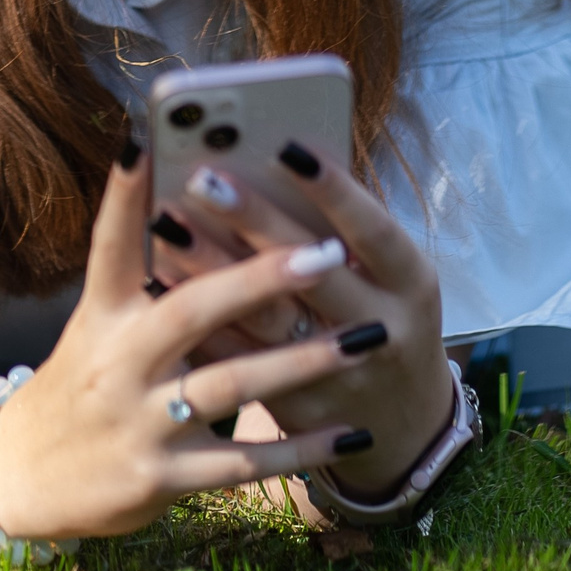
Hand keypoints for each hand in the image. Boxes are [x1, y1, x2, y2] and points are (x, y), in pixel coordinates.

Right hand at [0, 147, 383, 537]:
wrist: (22, 478)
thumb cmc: (84, 381)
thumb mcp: (100, 323)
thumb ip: (154, 277)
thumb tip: (213, 209)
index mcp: (103, 314)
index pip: (111, 245)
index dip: (125, 195)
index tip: (144, 138)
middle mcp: (118, 362)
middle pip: (191, 310)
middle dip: (261, 279)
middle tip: (326, 252)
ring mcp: (139, 421)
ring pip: (230, 385)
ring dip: (302, 362)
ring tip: (366, 338)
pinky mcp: (160, 477)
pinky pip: (242, 464)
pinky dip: (299, 451)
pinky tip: (351, 435)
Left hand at [151, 139, 456, 501]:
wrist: (403, 424)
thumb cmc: (386, 315)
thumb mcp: (391, 275)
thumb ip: (344, 228)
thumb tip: (275, 158)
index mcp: (411, 284)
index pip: (374, 231)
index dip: (335, 191)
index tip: (286, 147)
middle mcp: (382, 330)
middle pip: (312, 275)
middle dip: (256, 222)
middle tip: (203, 176)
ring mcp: (339, 377)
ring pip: (268, 321)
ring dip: (214, 271)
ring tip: (166, 223)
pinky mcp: (297, 408)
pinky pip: (241, 361)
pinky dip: (200, 320)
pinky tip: (160, 283)